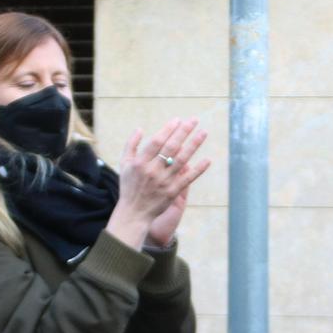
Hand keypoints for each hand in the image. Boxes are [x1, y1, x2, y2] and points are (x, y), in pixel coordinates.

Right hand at [106, 119, 211, 249]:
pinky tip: (208, 160)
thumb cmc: (129, 186)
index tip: (178, 120)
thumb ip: (131, 145)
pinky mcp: (173, 192)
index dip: (168, 130)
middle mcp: (152, 171)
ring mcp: (164, 182)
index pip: (157, 142)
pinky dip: (198, 169)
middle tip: (194, 120)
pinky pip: (188, 179)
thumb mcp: (124, 164)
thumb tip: (140, 128)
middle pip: (171, 147)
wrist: (134, 213)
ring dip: (194, 145)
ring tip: (204, 133)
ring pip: (182, 160)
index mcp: (140, 163)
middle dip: (184, 132)